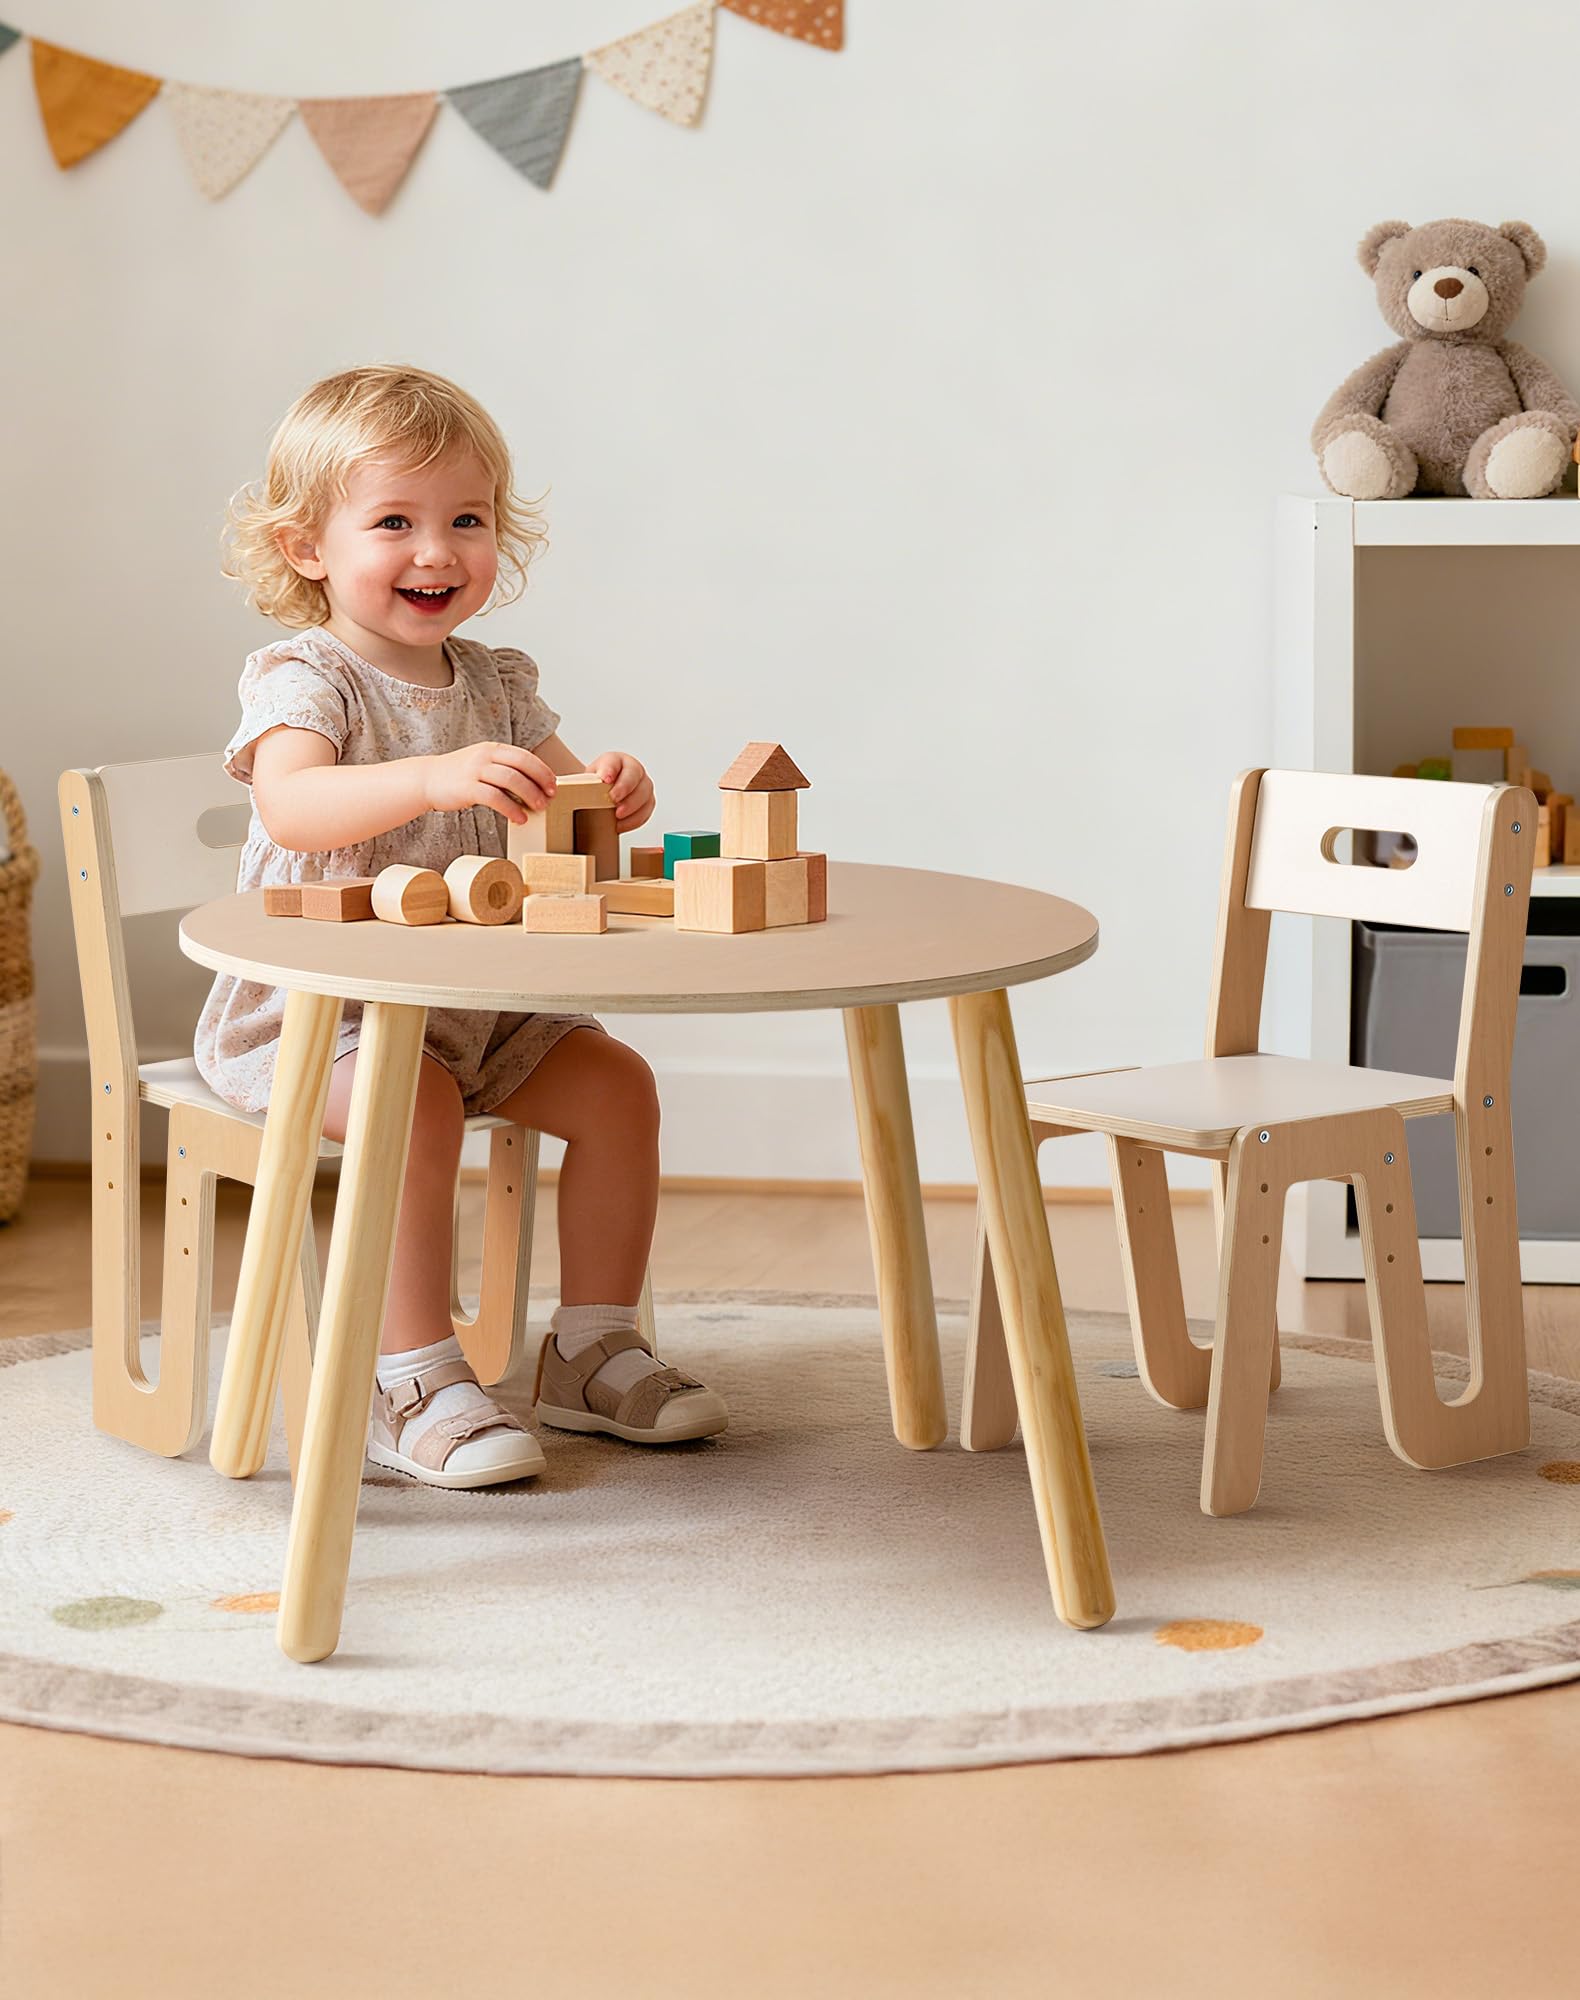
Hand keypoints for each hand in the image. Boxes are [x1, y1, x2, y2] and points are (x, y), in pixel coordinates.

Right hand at [422, 741, 556, 824]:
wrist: (426, 779)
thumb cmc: (459, 775)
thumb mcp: (482, 764)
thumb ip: (504, 769)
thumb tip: (533, 785)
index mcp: (492, 748)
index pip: (524, 756)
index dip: (542, 770)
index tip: (553, 785)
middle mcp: (485, 756)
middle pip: (522, 765)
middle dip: (540, 782)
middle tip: (550, 797)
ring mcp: (475, 770)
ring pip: (511, 780)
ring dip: (530, 795)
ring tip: (539, 808)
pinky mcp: (467, 788)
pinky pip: (496, 798)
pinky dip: (512, 809)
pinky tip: (519, 819)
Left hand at [588, 751, 654, 831]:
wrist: (602, 796)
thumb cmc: (595, 787)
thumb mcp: (585, 781)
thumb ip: (581, 783)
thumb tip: (571, 792)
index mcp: (616, 760)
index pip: (614, 761)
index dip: (610, 770)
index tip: (605, 780)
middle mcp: (633, 770)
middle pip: (633, 775)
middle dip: (624, 788)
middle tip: (613, 799)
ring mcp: (643, 786)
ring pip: (644, 793)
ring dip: (631, 806)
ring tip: (617, 815)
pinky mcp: (647, 802)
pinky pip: (645, 811)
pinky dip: (634, 820)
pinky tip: (621, 825)